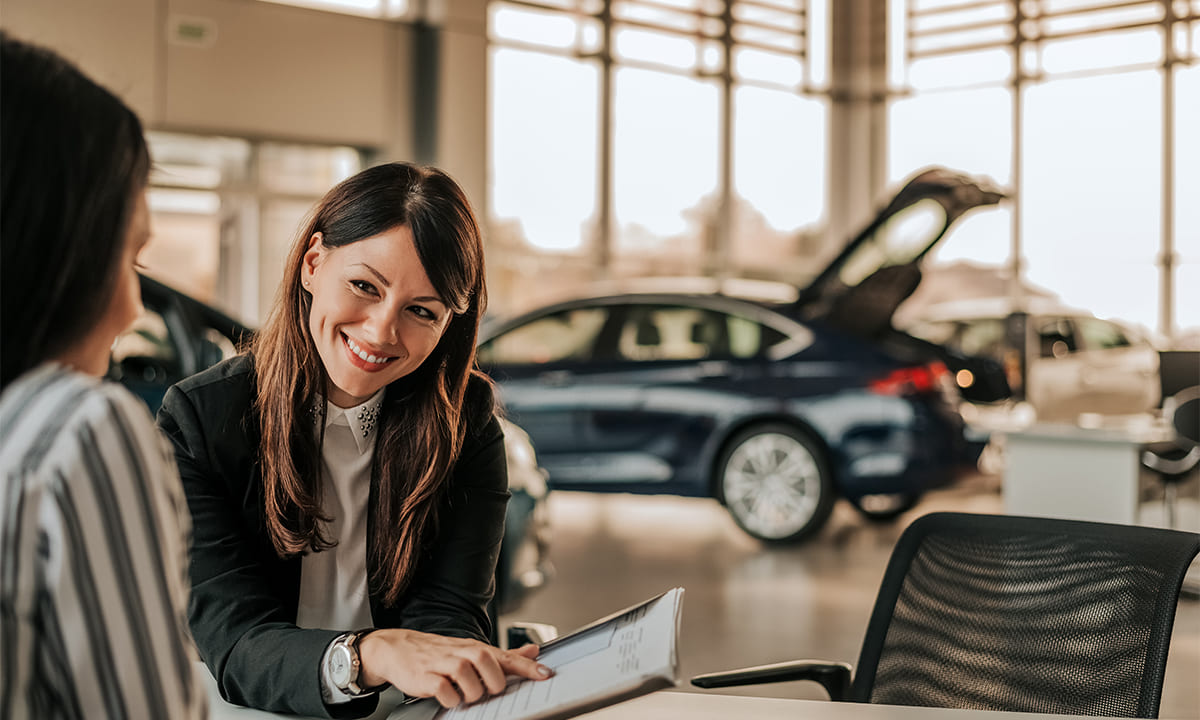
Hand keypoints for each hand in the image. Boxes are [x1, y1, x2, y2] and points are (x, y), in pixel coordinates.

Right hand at [357, 629, 552, 707]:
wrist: (397, 648)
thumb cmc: (438, 653)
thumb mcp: (471, 651)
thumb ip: (503, 655)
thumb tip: (533, 652)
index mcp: (475, 648)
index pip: (505, 656)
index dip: (526, 666)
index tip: (544, 675)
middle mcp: (461, 653)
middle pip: (487, 661)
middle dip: (493, 681)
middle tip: (487, 690)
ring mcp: (442, 663)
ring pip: (467, 676)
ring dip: (471, 692)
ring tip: (465, 695)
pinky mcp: (425, 676)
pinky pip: (443, 689)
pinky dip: (450, 698)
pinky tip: (449, 697)